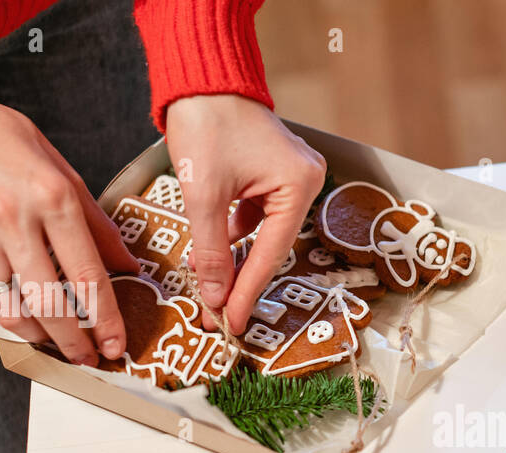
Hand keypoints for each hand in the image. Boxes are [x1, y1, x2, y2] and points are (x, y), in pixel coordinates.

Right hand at [0, 94, 137, 364]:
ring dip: (44, 338)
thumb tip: (129, 267)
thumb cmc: (10, 146)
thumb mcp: (64, 172)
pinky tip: (31, 324)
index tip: (118, 344)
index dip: (107, 319)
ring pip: (16, 311)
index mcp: (53, 198)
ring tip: (62, 345)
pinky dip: (13, 319)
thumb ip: (98, 224)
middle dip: (76, 342)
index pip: (88, 275)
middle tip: (92, 359)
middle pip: (52, 303)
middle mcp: (15, 221)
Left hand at [165, 95, 325, 334]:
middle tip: (218, 313)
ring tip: (210, 285)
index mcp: (300, 184)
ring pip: (262, 234)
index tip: (231, 322)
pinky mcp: (271, 175)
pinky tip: (213, 248)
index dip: (248, 291)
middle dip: (240, 278)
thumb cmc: (207, 121)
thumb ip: (211, 250)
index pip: (272, 252)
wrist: (199, 76)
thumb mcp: (203, 194)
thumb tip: (215, 296)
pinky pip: (257, 216)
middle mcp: (305, 182)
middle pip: (271, 246)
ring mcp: (290, 177)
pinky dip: (234, 233)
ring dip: (234, 257)